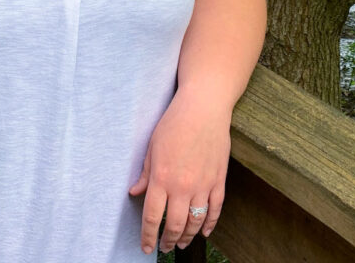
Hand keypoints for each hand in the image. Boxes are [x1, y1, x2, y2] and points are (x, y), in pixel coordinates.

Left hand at [128, 89, 230, 254]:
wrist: (204, 108)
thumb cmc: (175, 123)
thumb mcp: (153, 146)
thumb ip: (145, 174)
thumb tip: (135, 193)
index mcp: (162, 177)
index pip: (153, 217)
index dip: (148, 237)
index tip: (146, 247)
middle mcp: (183, 186)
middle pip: (175, 225)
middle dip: (168, 241)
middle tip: (164, 247)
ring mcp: (203, 185)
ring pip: (195, 222)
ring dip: (187, 237)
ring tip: (181, 243)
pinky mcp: (219, 180)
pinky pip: (215, 210)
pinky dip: (210, 224)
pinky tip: (204, 232)